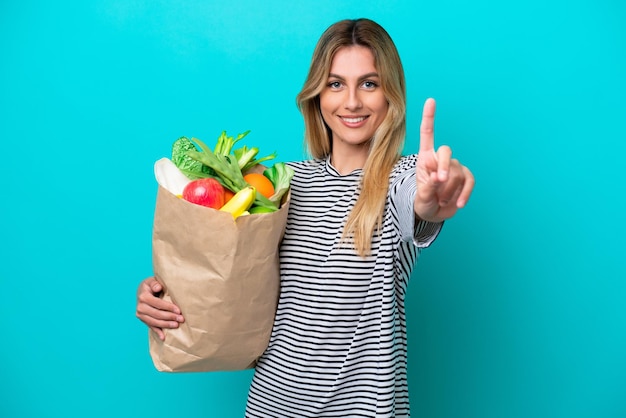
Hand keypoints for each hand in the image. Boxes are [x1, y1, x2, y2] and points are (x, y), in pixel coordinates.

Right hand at [135, 277, 183, 340]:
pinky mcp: (143, 319)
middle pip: (157, 314)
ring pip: (154, 322)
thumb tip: (158, 287)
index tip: (179, 310)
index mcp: (143, 296)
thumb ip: (155, 283)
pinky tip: (163, 337)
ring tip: (176, 325)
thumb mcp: (151, 281)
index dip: (168, 307)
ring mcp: (140, 315)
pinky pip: (151, 326)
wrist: (142, 290)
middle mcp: (140, 307)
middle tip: (181, 319)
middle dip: (170, 317)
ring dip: (166, 325)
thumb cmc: (151, 285)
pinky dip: (157, 332)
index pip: (158, 303)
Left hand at [414, 98, 473, 221]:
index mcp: (425, 158)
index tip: (431, 100)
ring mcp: (454, 168)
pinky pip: (469, 181)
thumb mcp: (420, 198)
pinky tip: (458, 204)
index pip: (427, 134)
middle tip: (438, 182)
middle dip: (443, 167)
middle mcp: (440, 159)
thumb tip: (436, 179)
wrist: (434, 213)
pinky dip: (464, 193)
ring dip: (448, 190)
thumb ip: (427, 188)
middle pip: (446, 152)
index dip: (429, 117)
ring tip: (440, 201)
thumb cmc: (423, 202)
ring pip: (456, 173)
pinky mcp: (465, 178)